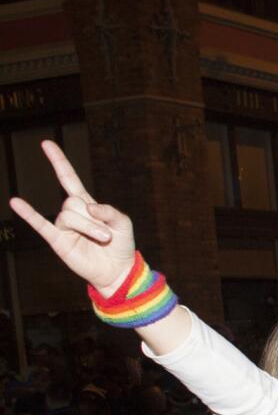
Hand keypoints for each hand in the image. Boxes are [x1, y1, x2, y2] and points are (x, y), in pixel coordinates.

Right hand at [10, 141, 135, 294]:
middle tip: (107, 234)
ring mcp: (64, 227)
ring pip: (68, 216)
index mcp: (87, 204)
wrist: (118, 270)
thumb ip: (110, 211)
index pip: (69, 179)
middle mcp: (72, 212)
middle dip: (93, 218)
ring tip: (102, 239)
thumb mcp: (123, 223)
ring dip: (89, 227)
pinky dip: (29, 214)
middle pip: (73, 202)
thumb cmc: (121, 245)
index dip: (59, 162)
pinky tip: (16, 202)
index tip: (46, 144)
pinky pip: (40, 225)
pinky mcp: (58, 241)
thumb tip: (90, 207)